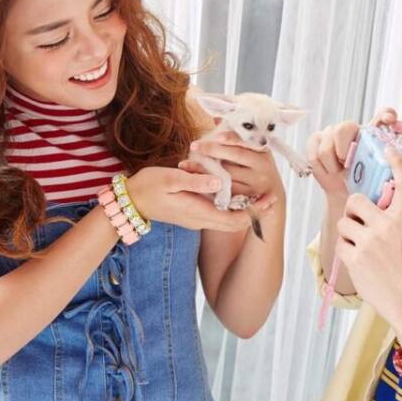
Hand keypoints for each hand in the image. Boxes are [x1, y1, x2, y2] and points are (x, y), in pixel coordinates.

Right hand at [126, 166, 275, 231]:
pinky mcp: (195, 212)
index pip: (235, 219)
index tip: (269, 198)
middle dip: (255, 209)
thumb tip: (219, 181)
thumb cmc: (148, 187)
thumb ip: (195, 182)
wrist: (129, 201)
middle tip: (272, 193)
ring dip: (245, 206)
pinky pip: (219, 211)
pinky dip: (232, 202)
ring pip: (229, 216)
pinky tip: (238, 188)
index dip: (255, 211)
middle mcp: (202, 220)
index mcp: (199, 213)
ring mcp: (198, 218)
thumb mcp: (170, 180)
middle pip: (236, 220)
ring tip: (260, 190)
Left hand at [179, 131, 285, 201]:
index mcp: (263, 150)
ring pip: (228, 174)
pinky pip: (225, 190)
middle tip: (193, 146)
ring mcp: (256, 183)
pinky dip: (209, 184)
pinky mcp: (248, 198)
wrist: (271, 193)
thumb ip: (236, 135)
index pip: (246, 141)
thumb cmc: (257, 165)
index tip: (217, 135)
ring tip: (185, 164)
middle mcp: (263, 166)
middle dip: (212, 150)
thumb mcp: (252, 150)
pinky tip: (195, 180)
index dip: (231, 137)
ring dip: (204, 170)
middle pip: (236, 156)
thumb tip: (216, 117)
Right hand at [306, 107, 401, 197]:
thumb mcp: (384, 174)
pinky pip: (314, 155)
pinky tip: (330, 172)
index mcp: (372, 132)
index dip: (386, 114)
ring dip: (333, 165)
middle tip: (347, 165)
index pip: (383, 114)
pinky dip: (322, 169)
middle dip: (344, 150)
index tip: (390, 121)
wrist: (346, 193)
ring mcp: (331, 132)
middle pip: (344, 127)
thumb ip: (396, 162)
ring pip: (327, 146)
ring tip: (340, 171)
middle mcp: (351, 128)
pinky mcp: (315, 140)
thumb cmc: (366, 181)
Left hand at [334, 145, 401, 331]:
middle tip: (361, 225)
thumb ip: (394, 216)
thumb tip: (377, 199)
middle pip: (355, 201)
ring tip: (363, 249)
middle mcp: (387, 226)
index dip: (397, 162)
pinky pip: (340, 243)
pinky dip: (346, 252)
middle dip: (353, 212)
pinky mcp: (355, 258)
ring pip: (343, 223)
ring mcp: (370, 242)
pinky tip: (360, 262)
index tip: (388, 148)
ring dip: (348, 234)